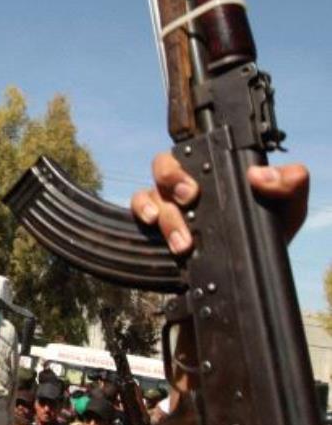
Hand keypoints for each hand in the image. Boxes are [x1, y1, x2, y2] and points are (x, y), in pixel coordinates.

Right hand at [131, 153, 308, 253]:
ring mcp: (170, 202)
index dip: (190, 154)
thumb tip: (260, 175)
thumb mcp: (288, 208)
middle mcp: (189, 183)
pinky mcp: (155, 222)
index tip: (199, 183)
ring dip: (165, 214)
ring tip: (183, 242)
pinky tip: (152, 224)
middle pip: (165, 165)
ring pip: (152, 191)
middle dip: (172, 178)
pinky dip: (141, 211)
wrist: (248, 273)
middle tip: (189, 198)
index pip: (197, 151)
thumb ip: (287, 185)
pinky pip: (138, 207)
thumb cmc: (267, 233)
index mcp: (216, 171)